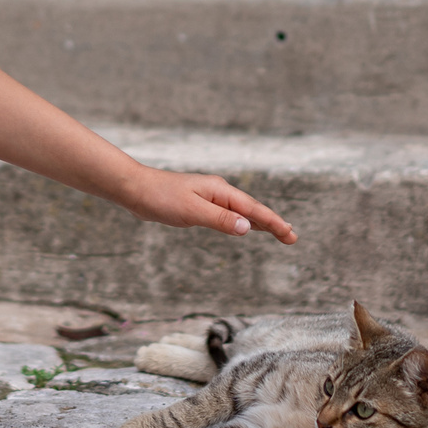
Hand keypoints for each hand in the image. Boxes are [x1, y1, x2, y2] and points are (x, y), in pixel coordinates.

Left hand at [113, 165, 296, 243]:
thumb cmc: (161, 198)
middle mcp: (218, 192)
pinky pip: (228, 214)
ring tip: (278, 232)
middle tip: (292, 238)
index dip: (273, 222)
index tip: (290, 234)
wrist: (135, 190)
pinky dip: (242, 221)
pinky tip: (244, 226)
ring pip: (241, 211)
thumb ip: (220, 219)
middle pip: (252, 209)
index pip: (253, 209)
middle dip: (273, 223)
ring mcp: (209, 197)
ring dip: (260, 222)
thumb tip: (248, 227)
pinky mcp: (199, 204)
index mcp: (220, 191)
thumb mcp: (192, 211)